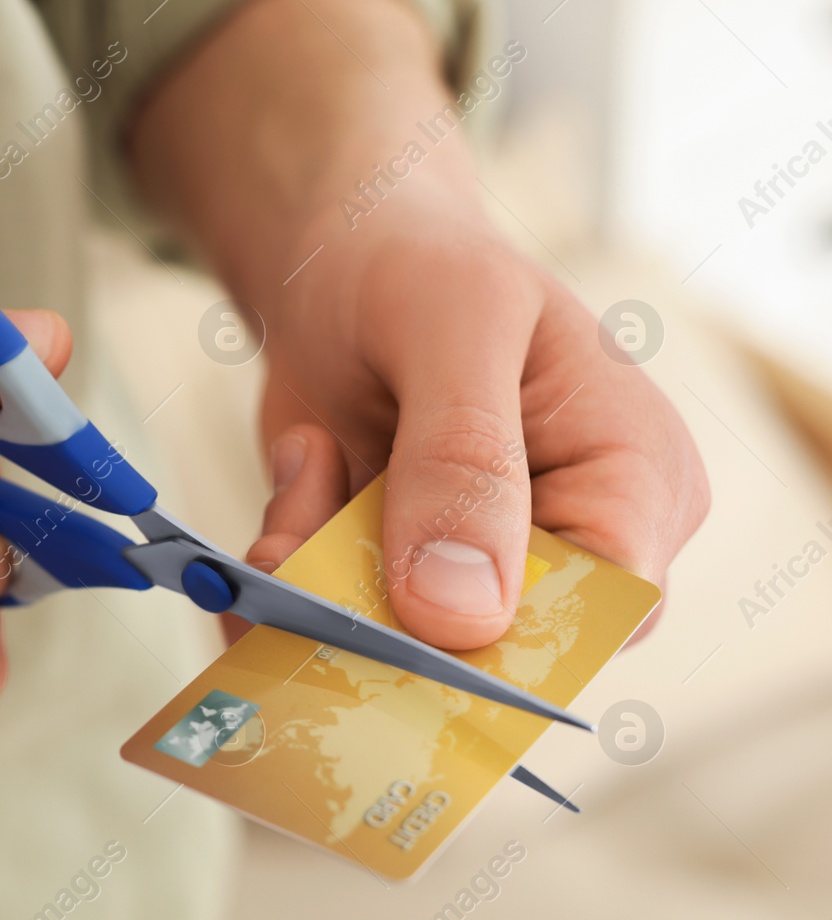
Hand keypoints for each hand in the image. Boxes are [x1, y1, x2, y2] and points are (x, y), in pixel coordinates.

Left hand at [131, 0, 707, 648]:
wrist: (336, 261)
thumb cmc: (421, 266)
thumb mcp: (450, 329)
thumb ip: (462, 461)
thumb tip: (459, 613)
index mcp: (633, 479)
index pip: (603, 613)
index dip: (505, 641)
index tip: (397, 610)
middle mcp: (566, 544)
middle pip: (488, 654)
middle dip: (378, 609)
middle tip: (307, 534)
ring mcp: (470, 572)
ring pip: (389, 649)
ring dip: (316, 580)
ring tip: (305, 472)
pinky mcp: (388, 581)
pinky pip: (328, 622)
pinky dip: (289, 565)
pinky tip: (296, 477)